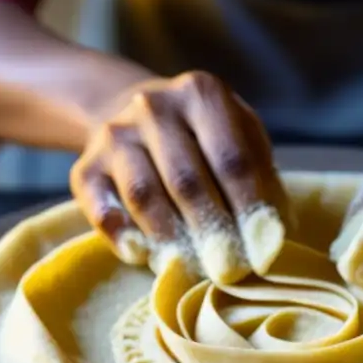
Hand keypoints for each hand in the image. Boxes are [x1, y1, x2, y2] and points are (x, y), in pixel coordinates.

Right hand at [70, 71, 292, 283]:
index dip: (250, 208)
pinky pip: (101, 208)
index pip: (233, 159)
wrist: (137, 115)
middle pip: (188, 181)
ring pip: (145, 195)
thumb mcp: (240, 136)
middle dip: (213, 230)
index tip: (264, 248)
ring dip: (172, 238)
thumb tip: (278, 232)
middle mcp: (153, 106)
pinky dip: (123, 236)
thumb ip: (261, 174)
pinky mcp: (85, 166)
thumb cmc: (205, 136)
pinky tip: (144, 257)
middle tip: (231, 269)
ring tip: (195, 268)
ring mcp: (115, 134)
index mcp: (201, 93)